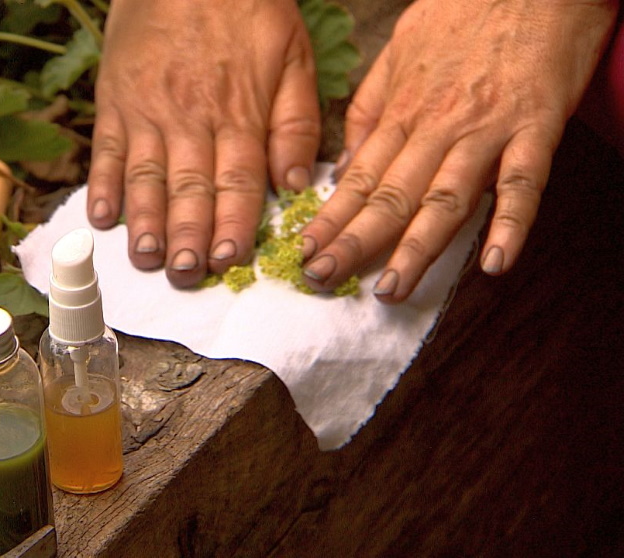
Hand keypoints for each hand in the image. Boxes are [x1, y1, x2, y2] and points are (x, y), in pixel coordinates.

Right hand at [87, 0, 319, 287]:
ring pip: (145, 176)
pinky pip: (105, 148)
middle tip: (184, 274)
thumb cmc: (245, 6)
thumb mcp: (292, 52)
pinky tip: (101, 216)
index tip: (230, 261)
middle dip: (186, 236)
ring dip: (145, 221)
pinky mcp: (115, 99)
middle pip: (189, 188)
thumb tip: (295, 182)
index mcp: (237, 111)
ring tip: (146, 258)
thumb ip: (295, 120)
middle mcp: (190, 118)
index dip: (233, 225)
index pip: (237, 181)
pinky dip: (101, 184)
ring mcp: (147, 110)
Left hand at [299, 0, 618, 301]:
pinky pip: (523, 182)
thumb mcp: (398, 52)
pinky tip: (494, 263)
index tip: (305, 254)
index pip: (358, 179)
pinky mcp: (536, 127)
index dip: (330, 220)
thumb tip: (344, 166)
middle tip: (323, 279)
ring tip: (391, 288)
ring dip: (417, 247)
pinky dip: (511, 223)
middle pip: (391, 196)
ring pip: (445, 198)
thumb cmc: (464, 14)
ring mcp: (486, 129)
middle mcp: (437, 126)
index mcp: (402, 112)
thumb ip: (370, 110)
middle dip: (354, 242)